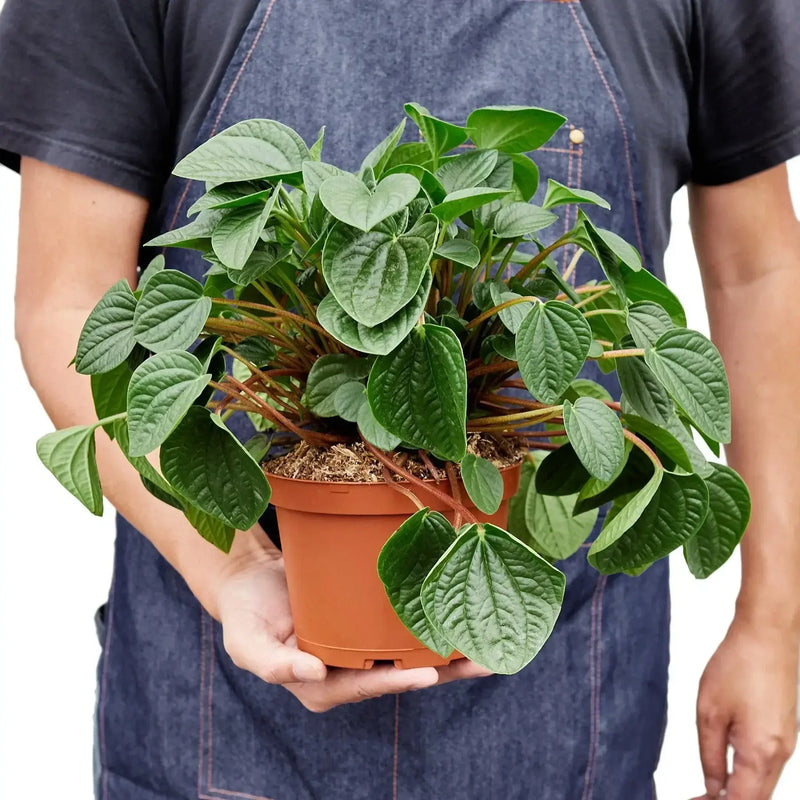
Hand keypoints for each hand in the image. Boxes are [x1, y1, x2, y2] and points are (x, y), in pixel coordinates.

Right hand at [210, 527, 493, 711]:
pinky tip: (460, 612)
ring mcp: (359, 645)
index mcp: (321, 684)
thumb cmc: (245, 615)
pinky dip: (429, 622)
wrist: (250, 581)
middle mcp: (347, 670)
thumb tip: (313, 673)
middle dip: (442, 670)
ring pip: (408, 652)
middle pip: (399, 672)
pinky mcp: (366, 621)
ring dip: (448, 652)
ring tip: (487, 647)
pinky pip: (401, 625)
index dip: (396, 679)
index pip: (364, 685)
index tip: (428, 672)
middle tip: (483, 662)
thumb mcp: (246, 643)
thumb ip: (273, 664)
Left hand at [692, 617, 798, 799]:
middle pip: (756, 798)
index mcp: (760, 754)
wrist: (768, 637)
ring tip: (708, 788)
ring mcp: (786, 745)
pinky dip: (748, 776)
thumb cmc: (739, 666)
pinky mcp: (785, 733)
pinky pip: (768, 768)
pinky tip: (726, 769)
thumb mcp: (709, 712)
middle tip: (699, 798)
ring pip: (763, 785)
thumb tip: (712, 788)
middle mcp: (780, 755)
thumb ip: (710, 755)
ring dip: (738, 791)